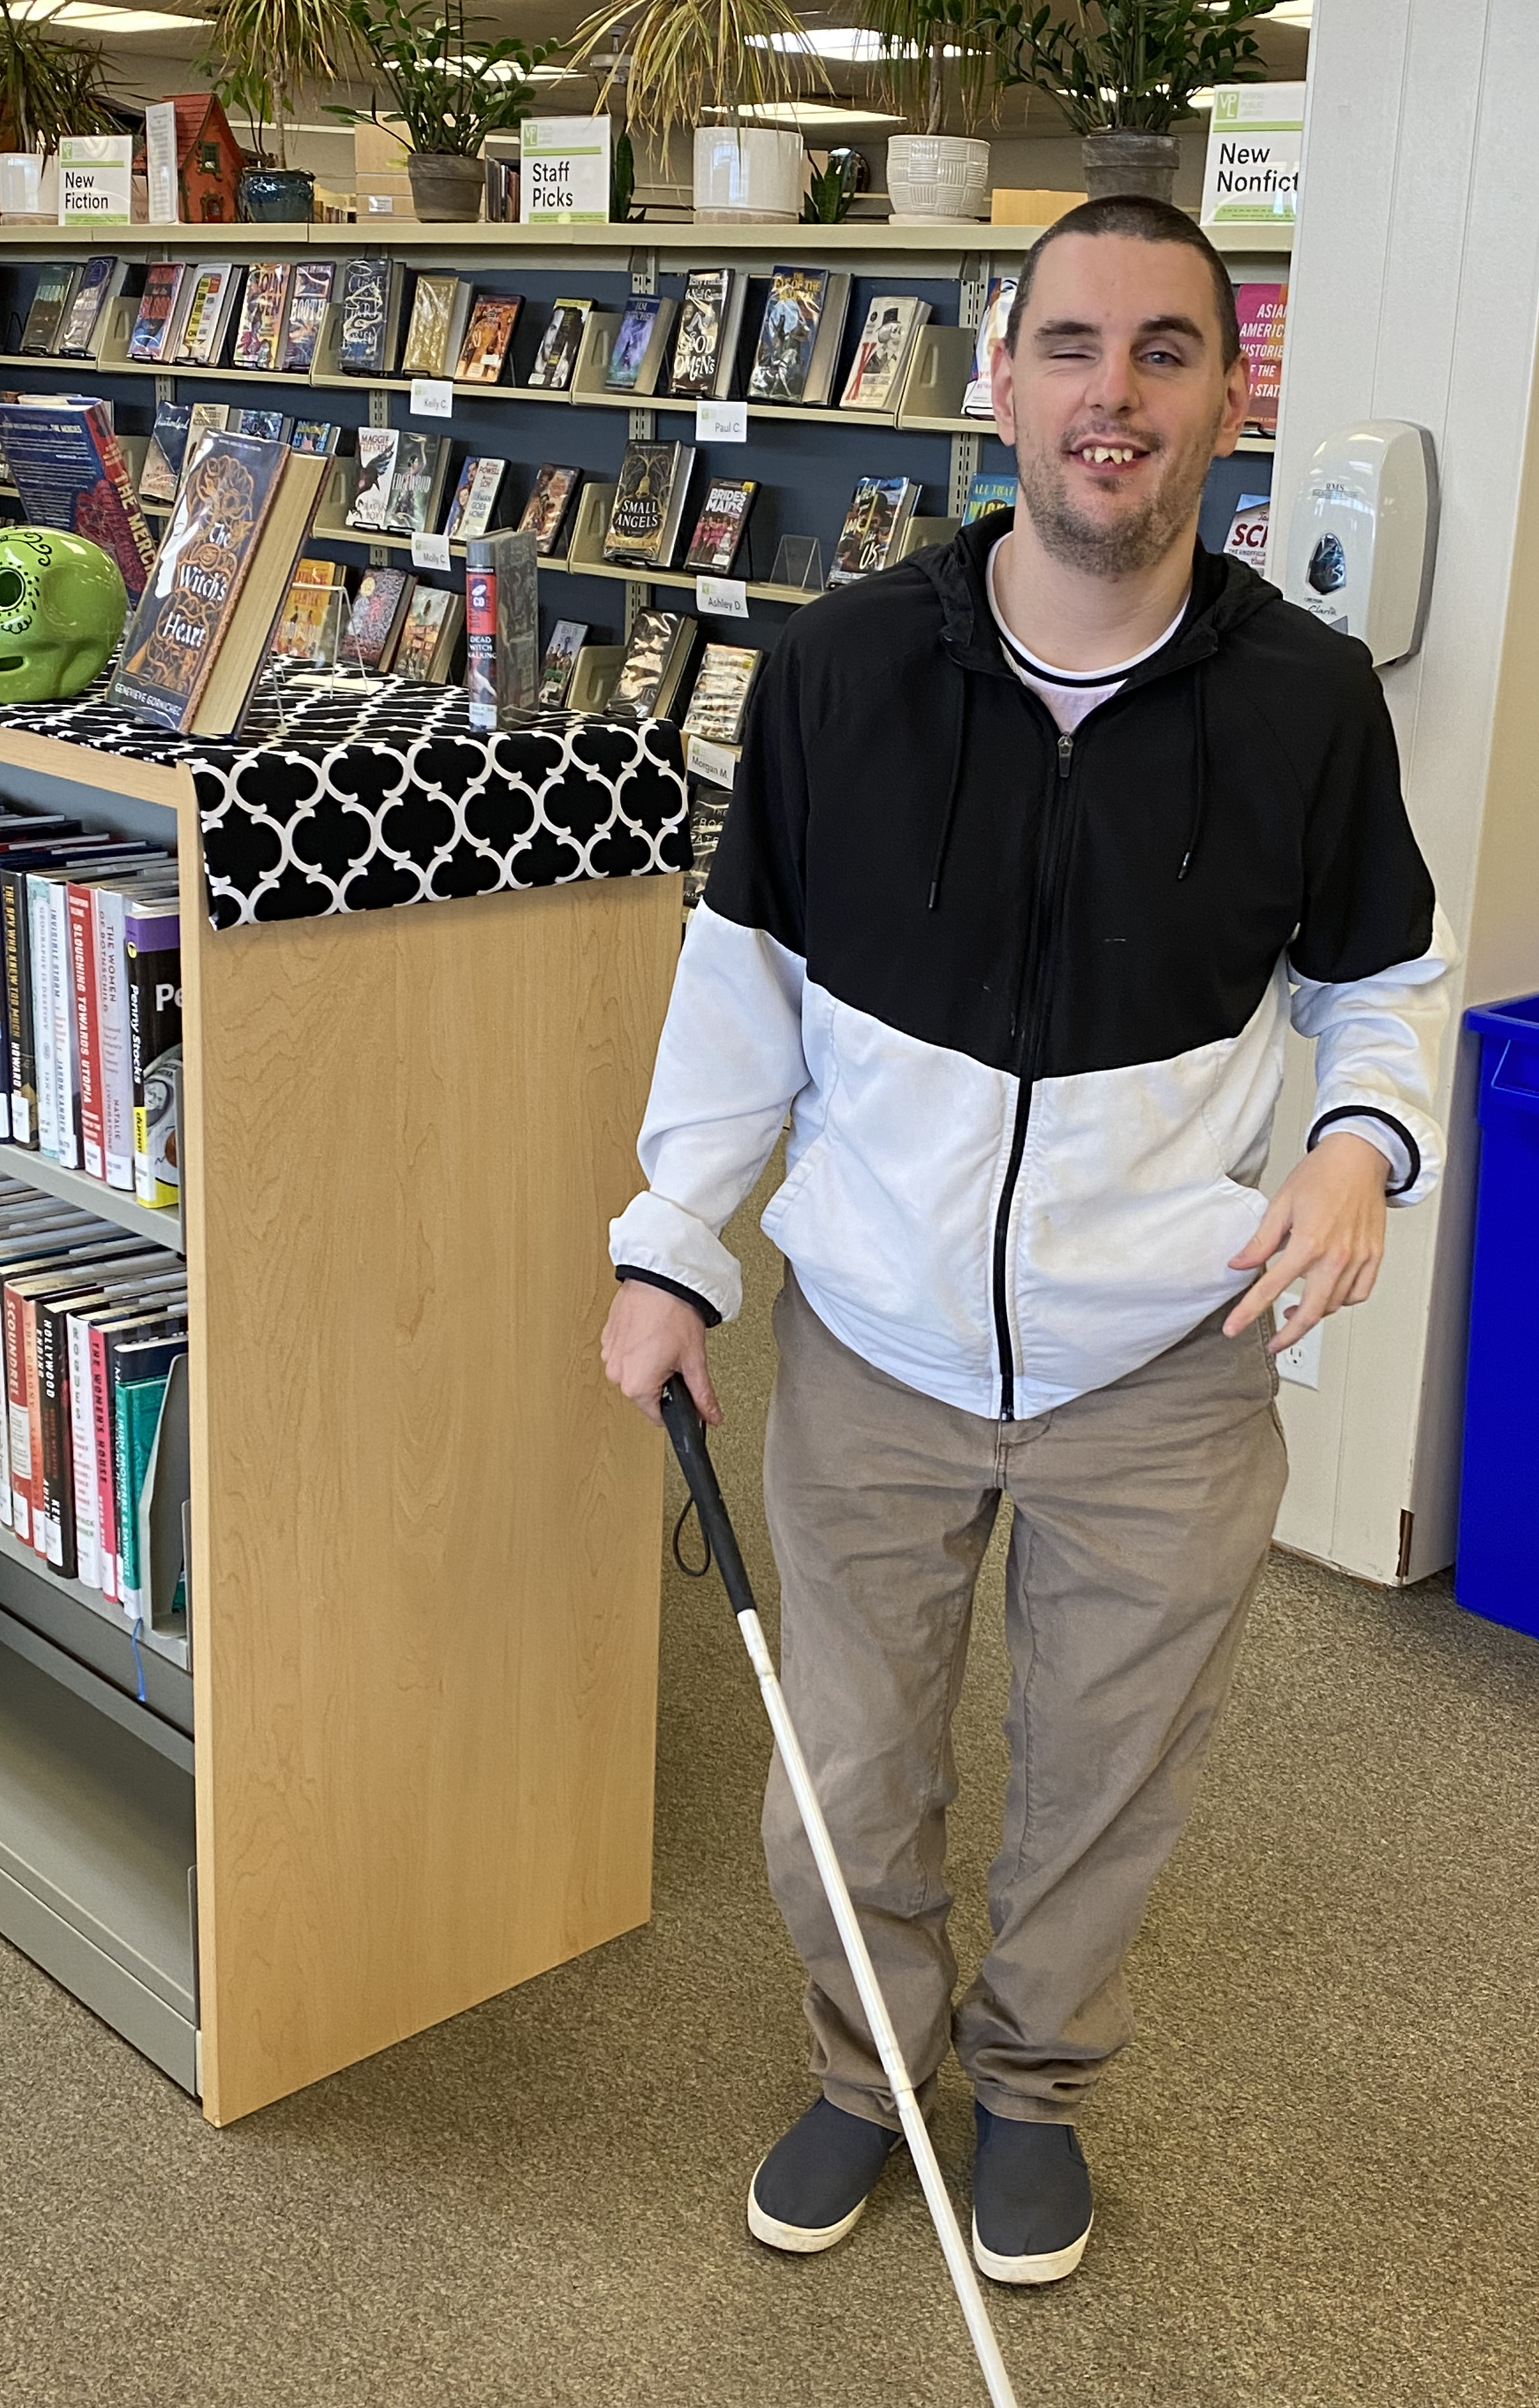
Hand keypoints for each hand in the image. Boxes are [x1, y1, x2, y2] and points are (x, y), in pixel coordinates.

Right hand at [601, 1278, 721, 1428]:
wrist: (660, 1278)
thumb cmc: (674, 1313)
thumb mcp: (694, 1360)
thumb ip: (702, 1395)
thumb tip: (711, 1416)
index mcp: (636, 1386)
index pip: (657, 1417)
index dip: (676, 1407)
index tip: (685, 1393)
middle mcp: (617, 1374)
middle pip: (645, 1395)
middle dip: (663, 1383)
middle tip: (677, 1358)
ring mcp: (609, 1355)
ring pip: (634, 1374)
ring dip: (650, 1366)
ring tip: (664, 1343)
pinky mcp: (608, 1338)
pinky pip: (625, 1355)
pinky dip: (639, 1350)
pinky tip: (652, 1334)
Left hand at [1223, 1132, 1390, 1354]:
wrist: (1360, 1157)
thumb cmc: (1322, 1175)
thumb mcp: (1281, 1205)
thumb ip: (1260, 1241)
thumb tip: (1238, 1264)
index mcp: (1308, 1243)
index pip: (1271, 1288)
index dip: (1248, 1312)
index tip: (1233, 1328)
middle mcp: (1336, 1256)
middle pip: (1310, 1312)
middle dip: (1288, 1335)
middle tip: (1273, 1344)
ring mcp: (1359, 1259)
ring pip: (1334, 1305)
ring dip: (1313, 1316)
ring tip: (1295, 1312)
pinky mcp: (1374, 1256)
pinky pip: (1359, 1294)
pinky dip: (1341, 1302)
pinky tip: (1327, 1297)